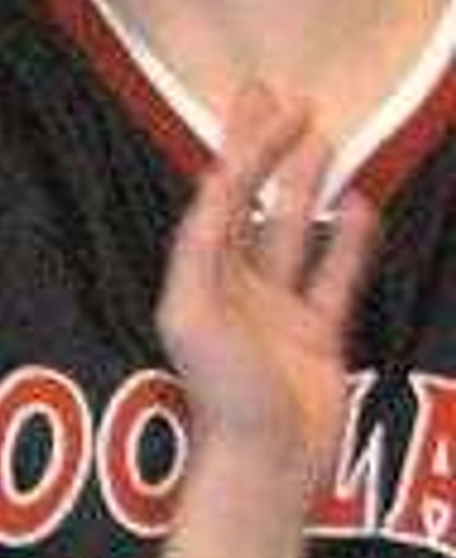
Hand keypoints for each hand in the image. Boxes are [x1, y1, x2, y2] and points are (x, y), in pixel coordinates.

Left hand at [157, 81, 373, 488]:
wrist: (268, 463)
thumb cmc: (224, 395)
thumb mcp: (193, 317)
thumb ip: (202, 253)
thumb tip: (215, 191)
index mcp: (199, 276)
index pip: (220, 197)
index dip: (242, 149)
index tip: (266, 106)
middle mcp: (234, 286)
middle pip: (251, 200)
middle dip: (262, 149)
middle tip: (281, 95)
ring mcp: (278, 311)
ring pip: (295, 230)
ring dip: (307, 184)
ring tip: (324, 134)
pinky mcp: (318, 336)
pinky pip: (336, 276)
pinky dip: (350, 241)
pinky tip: (363, 203)